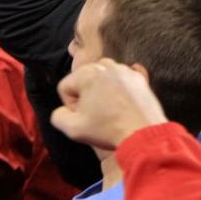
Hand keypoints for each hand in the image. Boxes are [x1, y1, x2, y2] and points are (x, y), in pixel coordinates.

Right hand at [51, 60, 166, 151]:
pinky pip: (120, 81)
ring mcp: (125, 70)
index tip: (83, 116)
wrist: (143, 134)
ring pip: (102, 80)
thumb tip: (62, 111)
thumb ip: (58, 116)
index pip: (65, 87)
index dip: (70, 105)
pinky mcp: (139, 78)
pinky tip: (121, 105)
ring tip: (109, 111)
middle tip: (95, 114)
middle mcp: (106, 65)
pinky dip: (118, 91)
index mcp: (87, 73)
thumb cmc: (108, 130)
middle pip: (84, 80)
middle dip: (85, 96)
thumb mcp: (73, 129)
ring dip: (101, 93)